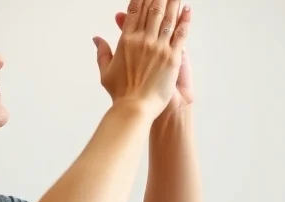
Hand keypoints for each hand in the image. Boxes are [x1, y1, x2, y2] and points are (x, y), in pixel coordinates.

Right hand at [93, 0, 189, 117]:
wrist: (136, 108)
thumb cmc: (121, 93)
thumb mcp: (106, 71)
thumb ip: (102, 52)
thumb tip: (96, 39)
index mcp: (126, 42)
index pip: (134, 12)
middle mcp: (143, 41)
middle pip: (153, 11)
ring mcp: (159, 48)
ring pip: (168, 18)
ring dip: (172, 2)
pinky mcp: (173, 58)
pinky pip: (180, 34)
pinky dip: (185, 21)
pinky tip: (188, 10)